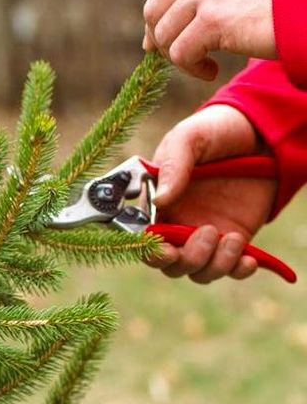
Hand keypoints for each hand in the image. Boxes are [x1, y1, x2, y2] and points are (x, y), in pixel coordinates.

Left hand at [143, 0, 280, 79]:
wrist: (306, 6)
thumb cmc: (275, 0)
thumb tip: (148, 40)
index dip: (160, 19)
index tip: (171, 41)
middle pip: (153, 11)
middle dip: (162, 40)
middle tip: (185, 57)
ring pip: (164, 35)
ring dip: (179, 58)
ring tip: (205, 64)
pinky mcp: (213, 18)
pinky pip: (180, 54)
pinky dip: (192, 69)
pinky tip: (212, 71)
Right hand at [146, 104, 276, 282]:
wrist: (259, 134)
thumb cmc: (214, 132)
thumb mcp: (190, 137)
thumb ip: (173, 164)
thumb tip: (160, 200)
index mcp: (158, 206)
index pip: (144, 241)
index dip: (151, 252)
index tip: (167, 250)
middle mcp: (177, 226)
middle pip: (170, 265)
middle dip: (186, 259)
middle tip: (207, 232)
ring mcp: (205, 236)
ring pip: (198, 272)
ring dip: (214, 264)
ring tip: (232, 238)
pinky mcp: (233, 241)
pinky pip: (231, 270)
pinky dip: (238, 270)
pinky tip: (249, 258)